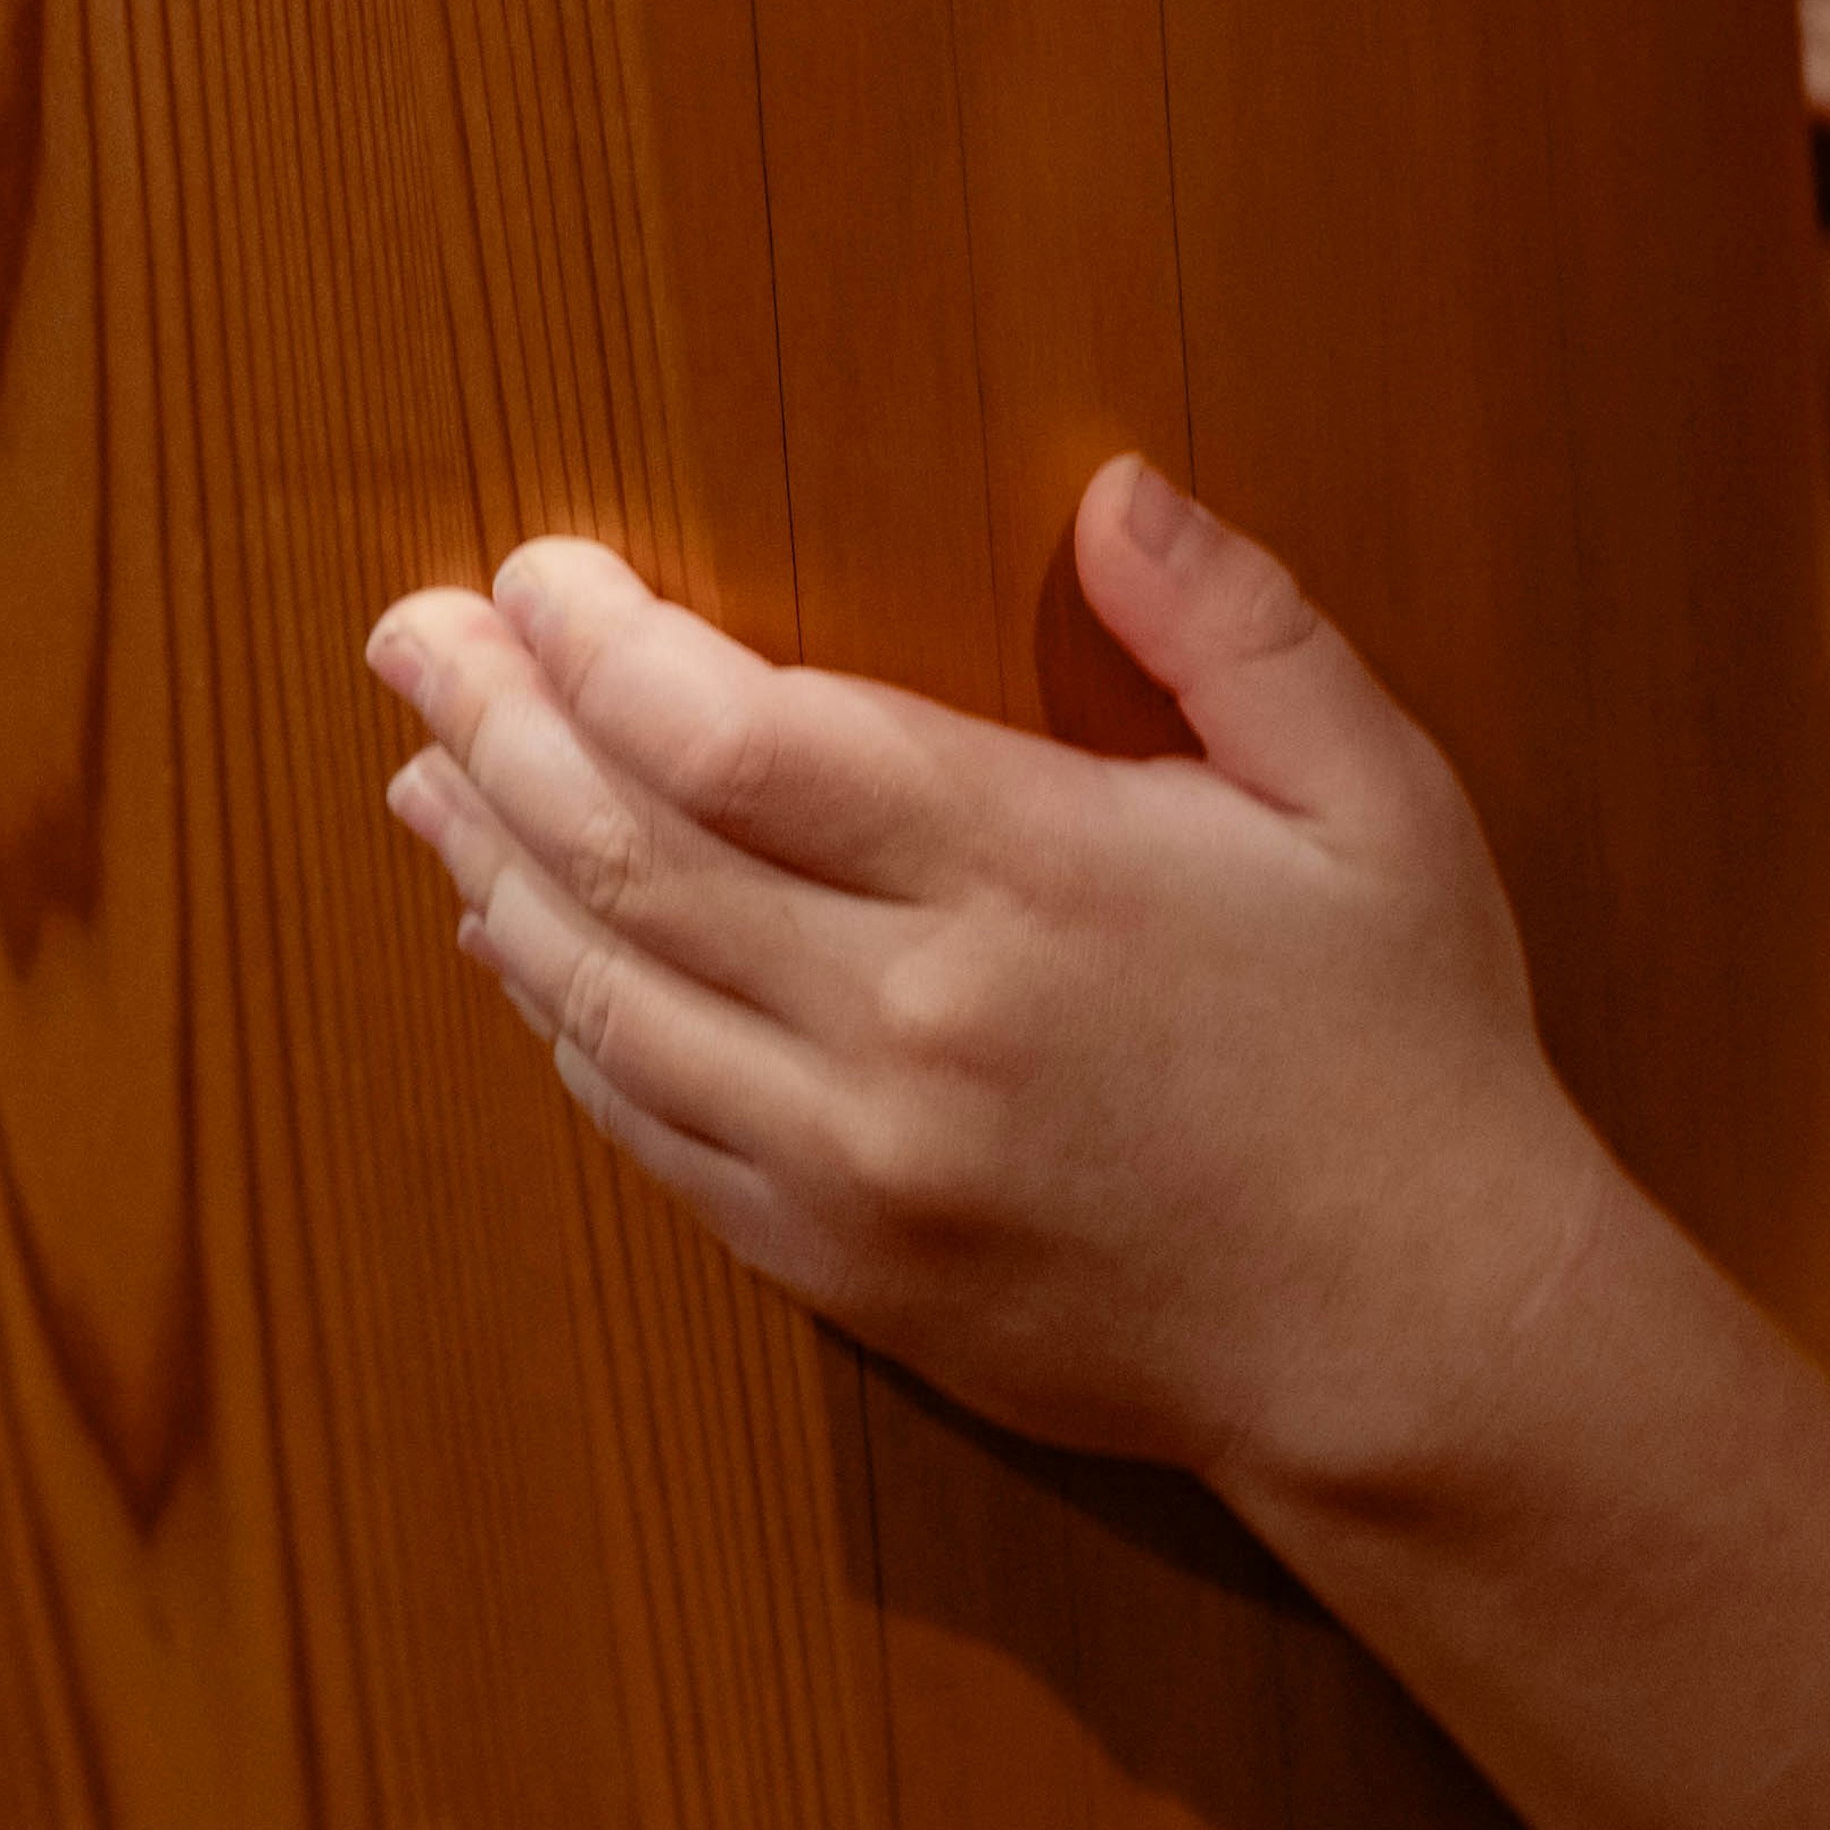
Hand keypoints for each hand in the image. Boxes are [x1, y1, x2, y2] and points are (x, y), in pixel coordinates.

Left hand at [364, 464, 1601, 1488]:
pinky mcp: (846, 1269)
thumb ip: (1237, 626)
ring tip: (426, 779)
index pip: (733, 737)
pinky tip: (526, 953)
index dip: (601, 645)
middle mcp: (914, 1021)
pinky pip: (653, 1133)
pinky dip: (567, 1029)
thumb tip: (1110, 489)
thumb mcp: (1372, 797)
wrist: (1416, 1339)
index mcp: (1033, 873)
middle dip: (494, 726)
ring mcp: (862, 1163)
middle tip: (412, 640)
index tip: (539, 573)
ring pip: (605, 997)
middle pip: (627, 852)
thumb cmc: (1406, 1044)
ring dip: (494, 872)